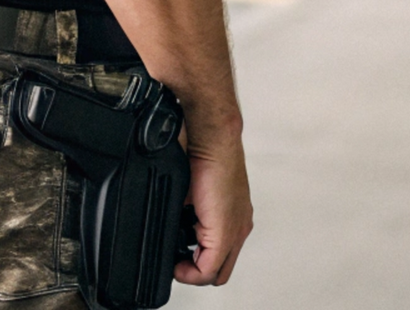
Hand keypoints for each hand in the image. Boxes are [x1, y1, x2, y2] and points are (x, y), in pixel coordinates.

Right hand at [174, 129, 252, 287]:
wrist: (212, 137)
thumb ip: (186, 207)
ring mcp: (235, 230)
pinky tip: (178, 262)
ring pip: (217, 271)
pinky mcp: (224, 232)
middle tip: (177, 262)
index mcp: (233, 213)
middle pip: (221, 268)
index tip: (178, 255)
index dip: (197, 260)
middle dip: (196, 270)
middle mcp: (239, 225)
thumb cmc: (203, 150)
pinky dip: (191, 272)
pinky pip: (208, 269)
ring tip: (177, 261)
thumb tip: (170, 217)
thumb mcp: (192, 186)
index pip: (220, 252)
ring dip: (193, 270)